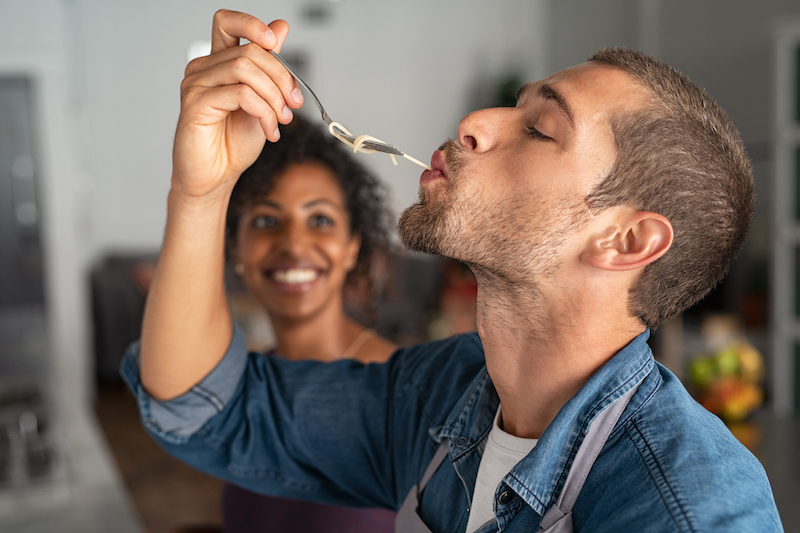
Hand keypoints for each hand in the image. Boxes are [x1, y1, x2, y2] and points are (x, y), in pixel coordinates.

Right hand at [171, 10, 303, 198]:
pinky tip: (270, 131)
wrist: (216, 177)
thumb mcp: (262, 100)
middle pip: (249, 51)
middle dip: (281, 77)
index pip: (227, 22)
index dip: (251, 23)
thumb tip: (280, 27)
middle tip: (293, 104)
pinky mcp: (195, 104)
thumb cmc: (233, 143)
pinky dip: (264, 112)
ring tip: (281, 120)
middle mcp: (203, 69)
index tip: (274, 41)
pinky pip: (240, 94)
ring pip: (245, 69)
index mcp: (218, 63)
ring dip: (274, 96)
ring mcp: (196, 85)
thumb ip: (269, 66)